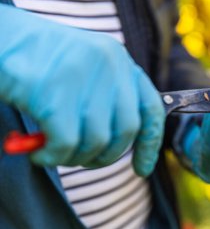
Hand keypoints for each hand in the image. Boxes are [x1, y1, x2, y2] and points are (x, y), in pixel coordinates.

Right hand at [0, 5, 164, 175]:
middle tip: (82, 159)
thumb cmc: (41, 62)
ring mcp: (83, 76)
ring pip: (97, 141)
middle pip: (126, 131)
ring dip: (74, 158)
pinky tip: (39, 152)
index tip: (142, 168)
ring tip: (54, 152)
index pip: (151, 108)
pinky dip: (52, 157)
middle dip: (105, 156)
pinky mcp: (54, 92)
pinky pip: (67, 144)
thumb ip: (107, 98)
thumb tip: (117, 143)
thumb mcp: (86, 72)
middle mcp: (109, 65)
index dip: (150, 143)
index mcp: (120, 60)